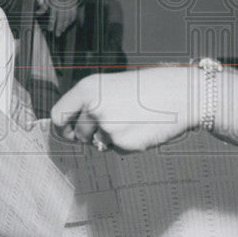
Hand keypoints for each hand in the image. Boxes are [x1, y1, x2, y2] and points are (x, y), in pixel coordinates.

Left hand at [44, 0, 78, 35]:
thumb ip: (44, 6)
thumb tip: (37, 13)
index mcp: (54, 1)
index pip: (53, 15)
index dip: (52, 23)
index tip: (50, 30)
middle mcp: (62, 3)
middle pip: (61, 18)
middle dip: (59, 27)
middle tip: (58, 34)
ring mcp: (69, 3)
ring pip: (68, 16)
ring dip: (65, 25)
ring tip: (62, 30)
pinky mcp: (74, 3)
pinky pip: (74, 13)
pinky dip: (72, 19)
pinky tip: (69, 24)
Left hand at [50, 66, 196, 151]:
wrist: (179, 93)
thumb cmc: (148, 88)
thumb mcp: (111, 86)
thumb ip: (91, 104)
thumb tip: (75, 130)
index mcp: (87, 88)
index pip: (58, 116)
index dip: (62, 127)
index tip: (68, 131)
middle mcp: (93, 107)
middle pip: (78, 133)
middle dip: (91, 134)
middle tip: (113, 121)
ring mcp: (108, 126)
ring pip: (97, 142)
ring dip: (109, 138)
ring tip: (131, 119)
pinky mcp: (123, 142)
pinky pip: (116, 149)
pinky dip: (126, 143)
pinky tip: (141, 127)